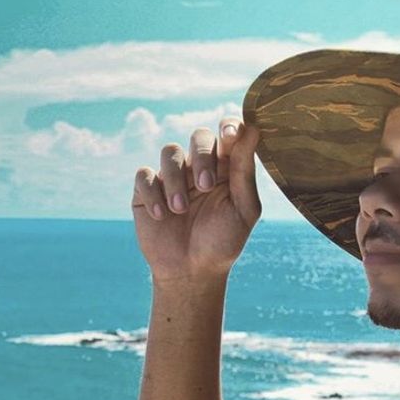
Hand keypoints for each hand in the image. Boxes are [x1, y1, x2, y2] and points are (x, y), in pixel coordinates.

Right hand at [132, 118, 260, 283]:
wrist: (192, 273)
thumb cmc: (223, 242)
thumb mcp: (243, 209)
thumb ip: (245, 170)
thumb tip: (254, 129)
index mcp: (227, 168)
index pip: (229, 133)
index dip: (229, 126)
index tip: (229, 134)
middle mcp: (200, 167)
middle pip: (199, 136)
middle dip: (202, 156)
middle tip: (205, 188)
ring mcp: (172, 177)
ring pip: (170, 152)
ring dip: (176, 180)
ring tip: (180, 210)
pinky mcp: (147, 191)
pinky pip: (144, 175)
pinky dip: (152, 192)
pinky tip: (161, 215)